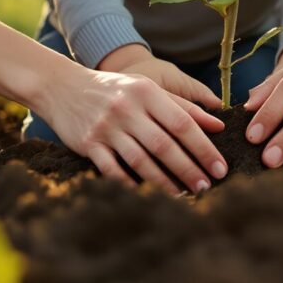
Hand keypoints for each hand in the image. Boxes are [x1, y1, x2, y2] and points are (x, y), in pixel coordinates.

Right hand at [33, 63, 227, 192]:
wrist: (62, 86)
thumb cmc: (115, 89)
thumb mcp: (148, 88)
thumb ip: (183, 106)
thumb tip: (218, 125)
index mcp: (146, 93)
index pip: (182, 123)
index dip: (204, 148)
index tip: (220, 168)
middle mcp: (127, 109)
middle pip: (164, 145)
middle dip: (189, 169)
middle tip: (206, 187)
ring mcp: (106, 127)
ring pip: (141, 161)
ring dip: (165, 182)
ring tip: (183, 194)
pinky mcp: (88, 143)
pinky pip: (113, 170)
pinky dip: (130, 184)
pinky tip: (147, 196)